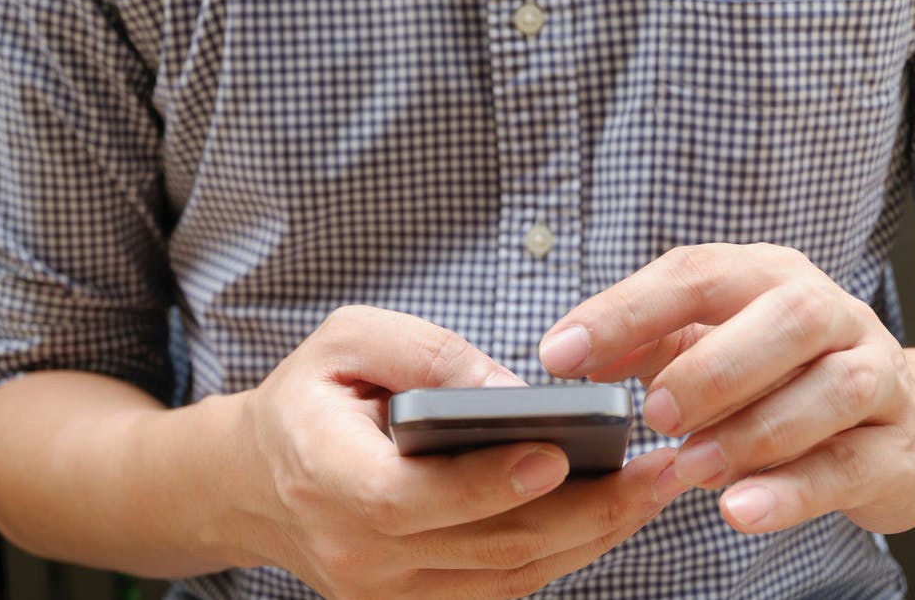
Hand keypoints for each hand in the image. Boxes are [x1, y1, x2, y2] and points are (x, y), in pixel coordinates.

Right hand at [232, 306, 687, 598]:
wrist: (259, 483)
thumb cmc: (309, 399)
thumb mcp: (346, 340)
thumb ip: (425, 355)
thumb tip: (512, 393)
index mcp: (321, 473)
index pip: (406, 499)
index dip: (483, 485)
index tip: (558, 455)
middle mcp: (351, 550)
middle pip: (480, 548)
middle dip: (582, 514)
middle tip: (655, 472)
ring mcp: (381, 593)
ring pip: (505, 578)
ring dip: (589, 538)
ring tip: (651, 490)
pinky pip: (500, 589)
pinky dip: (560, 554)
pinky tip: (606, 516)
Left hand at [539, 244, 914, 534]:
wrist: (896, 424)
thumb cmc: (776, 378)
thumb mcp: (705, 347)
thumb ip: (644, 346)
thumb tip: (571, 355)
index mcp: (768, 276)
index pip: (696, 274)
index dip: (624, 312)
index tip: (559, 355)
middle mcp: (831, 312)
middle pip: (786, 319)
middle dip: (712, 368)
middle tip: (654, 415)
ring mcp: (878, 376)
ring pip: (831, 391)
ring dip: (751, 431)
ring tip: (690, 466)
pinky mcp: (899, 447)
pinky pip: (852, 465)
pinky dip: (792, 491)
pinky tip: (739, 508)